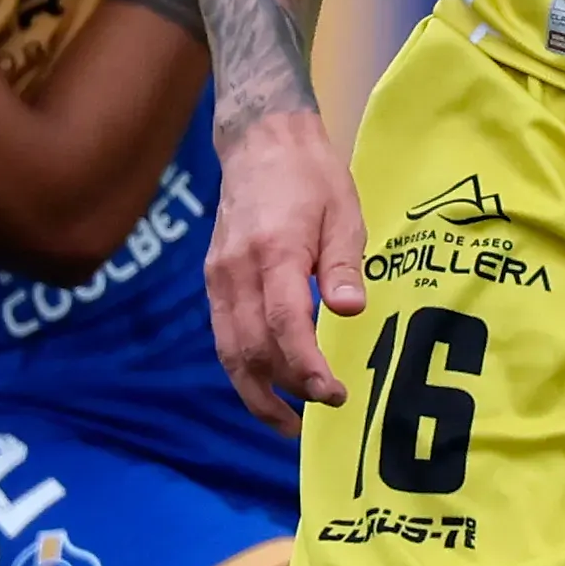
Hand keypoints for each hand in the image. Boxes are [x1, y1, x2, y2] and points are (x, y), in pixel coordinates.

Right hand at [208, 108, 366, 431]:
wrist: (261, 142)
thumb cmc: (312, 177)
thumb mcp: (344, 213)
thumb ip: (344, 266)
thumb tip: (351, 312)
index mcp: (274, 252)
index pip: (284, 324)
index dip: (305, 367)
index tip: (332, 394)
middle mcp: (237, 270)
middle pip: (251, 347)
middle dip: (284, 389)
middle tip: (321, 409)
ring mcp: (219, 276)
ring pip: (228, 349)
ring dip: (255, 392)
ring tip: (286, 423)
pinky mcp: (214, 279)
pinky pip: (223, 334)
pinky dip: (242, 367)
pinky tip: (266, 386)